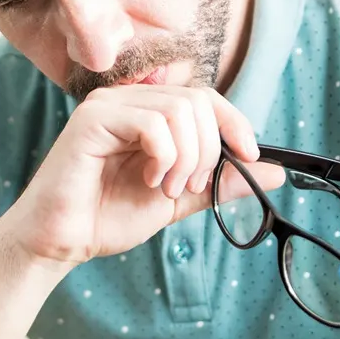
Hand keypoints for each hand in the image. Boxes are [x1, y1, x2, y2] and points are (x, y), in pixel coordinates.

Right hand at [0, 84, 282, 267]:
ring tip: (166, 188)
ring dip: (187, 157)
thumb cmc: (106, 217)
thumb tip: (276, 172)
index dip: (235, 124)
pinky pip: (152, 123)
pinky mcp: (92, 120)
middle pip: (198, 101)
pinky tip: (149, 180)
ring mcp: (107, 106)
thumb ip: (218, 182)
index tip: (249, 158)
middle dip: (209, 149)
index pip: (205, 97)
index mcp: (145, 112)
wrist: (62, 241)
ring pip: (179, 110)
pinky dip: (164, 156)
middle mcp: (126, 100)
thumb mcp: (177, 198)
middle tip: (190, 186)